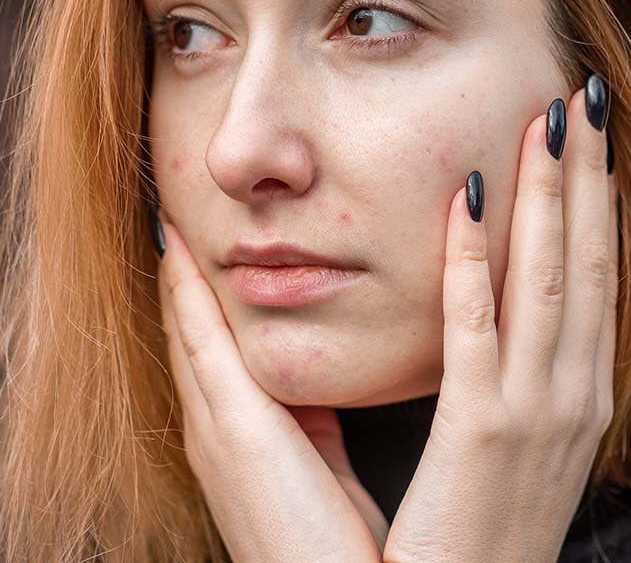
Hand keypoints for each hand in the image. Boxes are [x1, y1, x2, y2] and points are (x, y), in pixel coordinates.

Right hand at [156, 212, 387, 562]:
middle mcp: (211, 425)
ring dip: (179, 278)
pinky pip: (202, 341)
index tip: (199, 256)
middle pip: (188, 335)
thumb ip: (314, 424)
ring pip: (187, 331)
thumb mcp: (319, 465)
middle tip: (175, 227)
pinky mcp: (234, 426)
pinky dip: (188, 295)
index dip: (200, 302)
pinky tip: (181, 251)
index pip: (209, 352)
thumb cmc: (330, 537)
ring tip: (172, 228)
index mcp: (235, 433)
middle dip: (180, 282)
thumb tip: (319, 391)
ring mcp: (214, 425)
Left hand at [383, 82, 618, 562]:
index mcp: (574, 393)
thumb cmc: (475, 521)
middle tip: (579, 101)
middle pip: (586, 261)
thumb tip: (486, 299)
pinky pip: (476, 329)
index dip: (595, 203)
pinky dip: (473, 261)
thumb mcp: (507, 436)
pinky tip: (463, 199)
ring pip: (548, 279)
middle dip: (584, 176)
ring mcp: (535, 413)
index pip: (593, 278)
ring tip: (547, 122)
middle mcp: (571, 394)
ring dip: (549, 194)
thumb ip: (503, 367)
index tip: (584, 142)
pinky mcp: (482, 432)